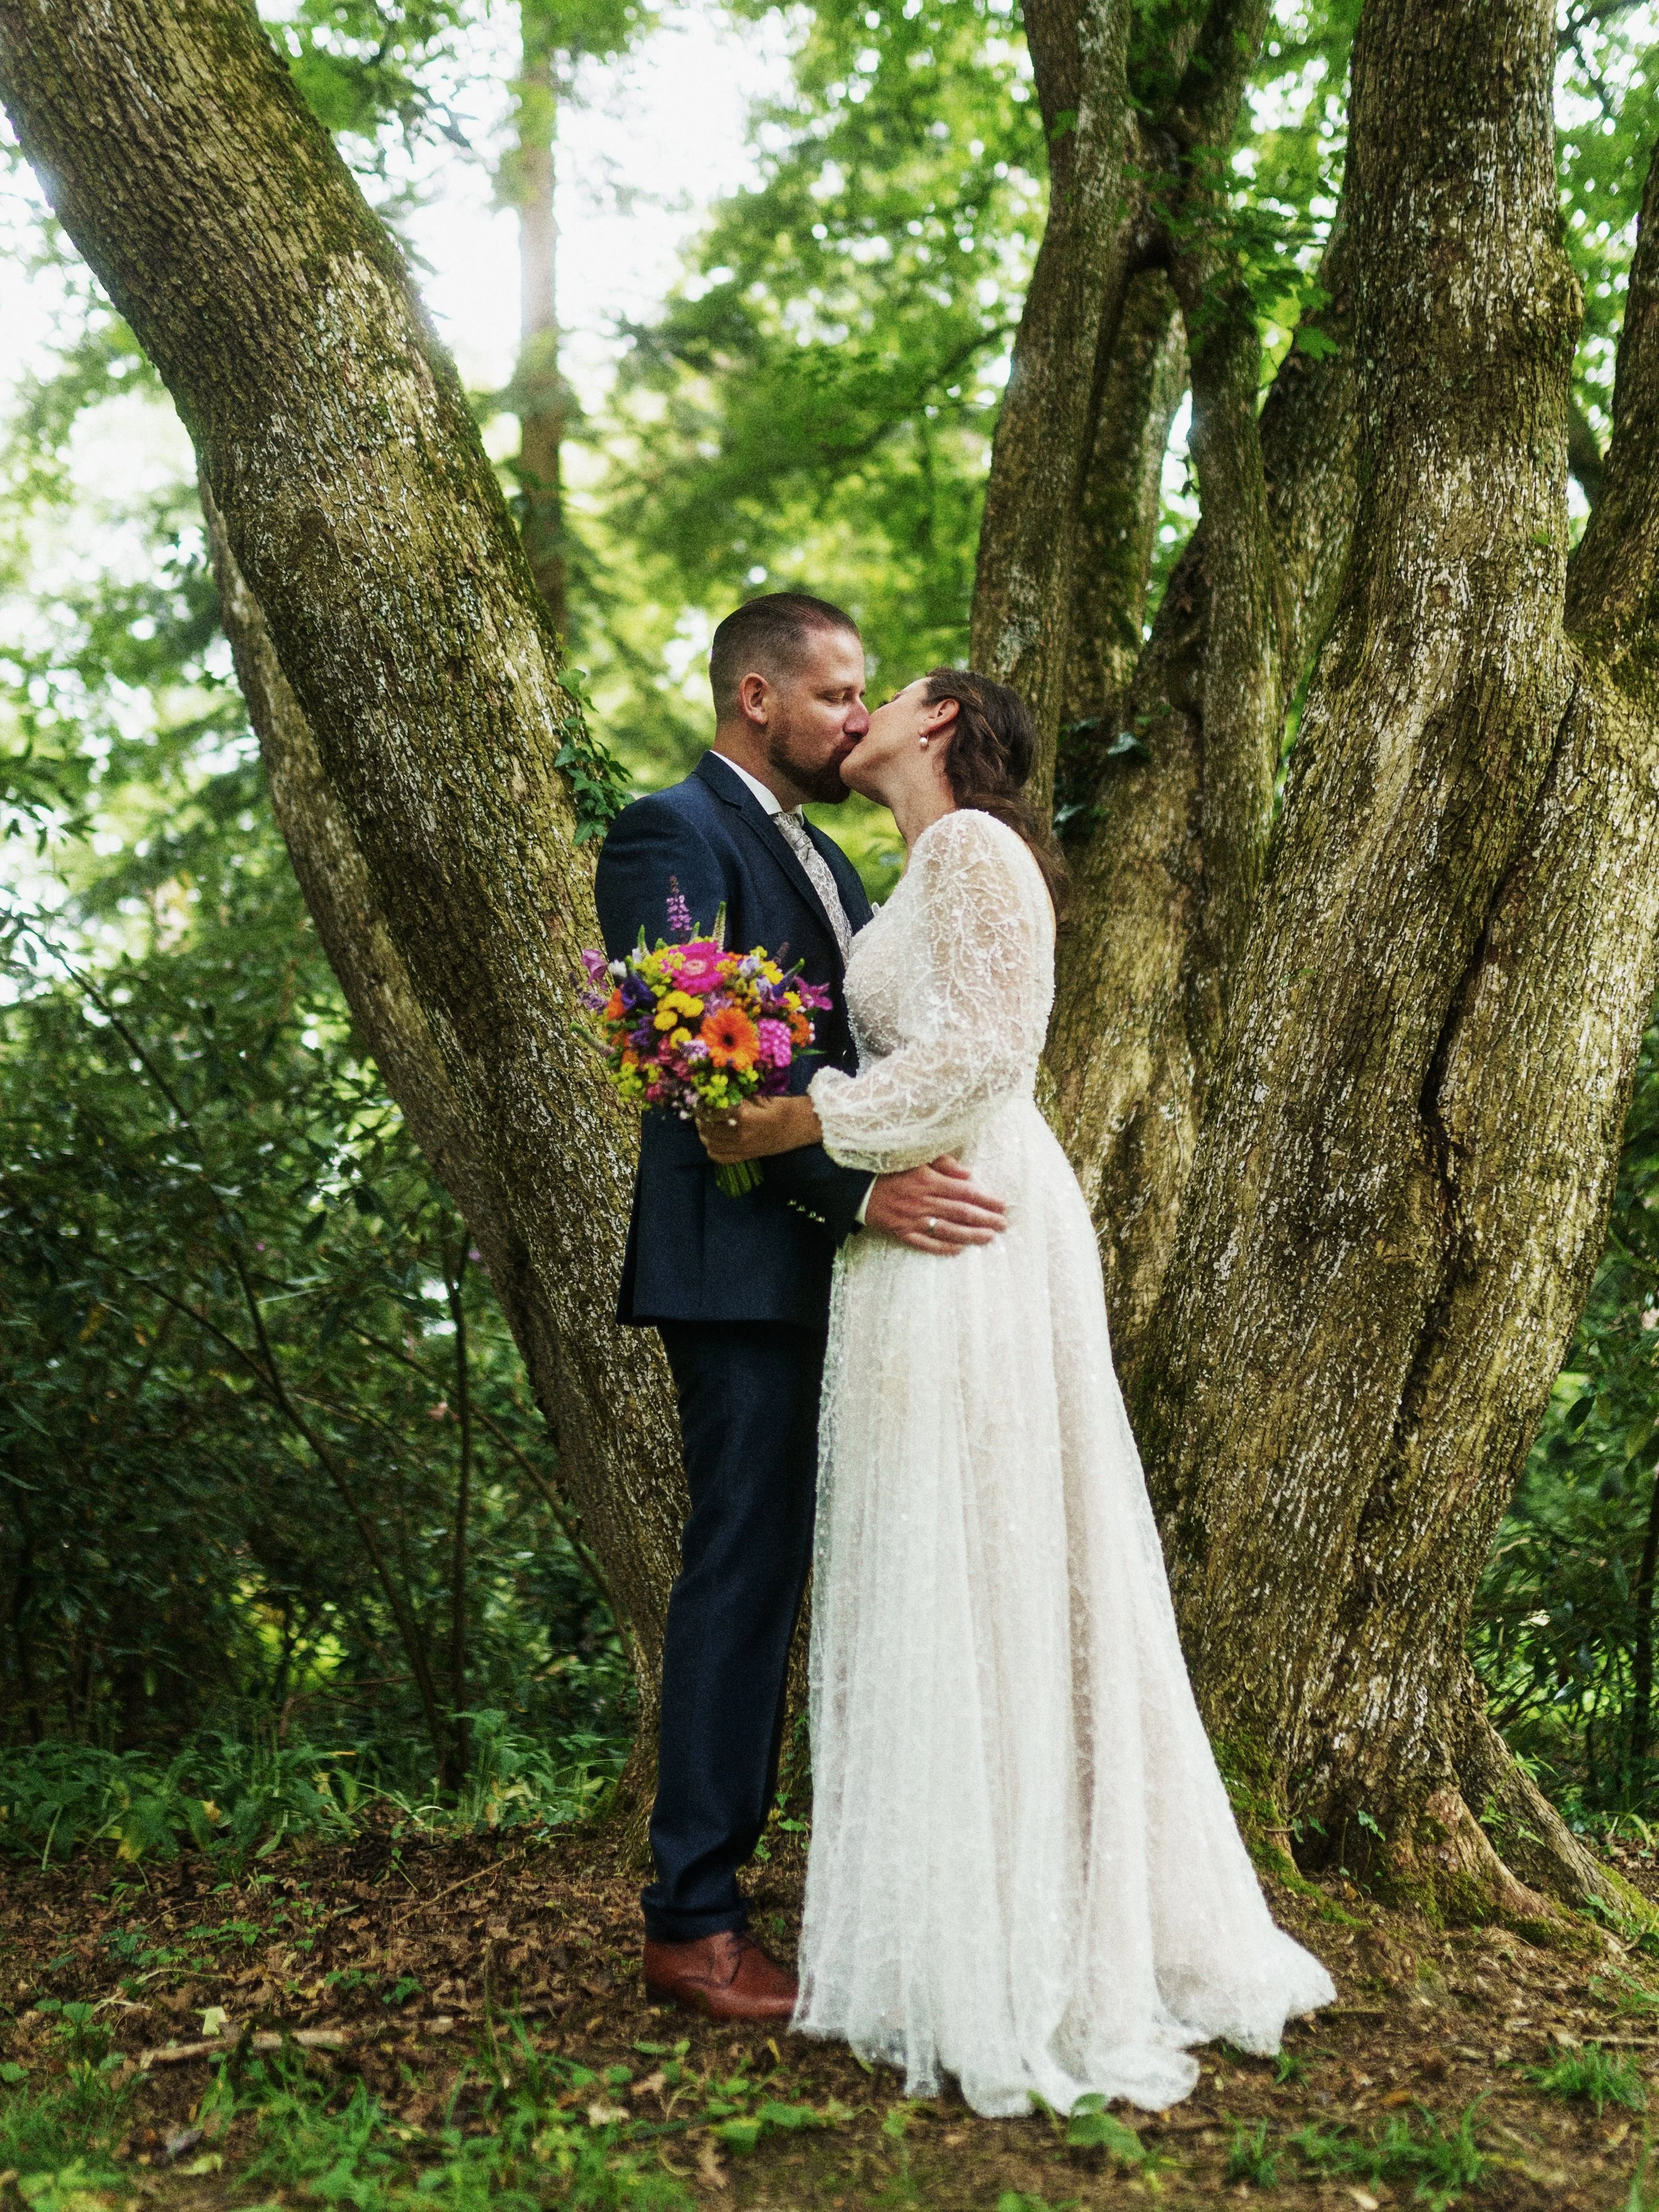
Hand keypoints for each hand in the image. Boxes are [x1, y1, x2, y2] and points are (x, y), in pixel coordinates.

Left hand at [696, 1093, 821, 1162]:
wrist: (804, 1125)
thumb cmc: (785, 1106)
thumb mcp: (760, 1096)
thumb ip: (738, 1097)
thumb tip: (718, 1094)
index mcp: (744, 1116)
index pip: (713, 1110)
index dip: (705, 1104)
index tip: (703, 1098)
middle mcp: (740, 1134)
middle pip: (709, 1128)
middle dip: (701, 1117)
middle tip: (700, 1109)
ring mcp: (743, 1148)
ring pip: (711, 1143)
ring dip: (704, 1132)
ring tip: (703, 1123)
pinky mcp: (747, 1156)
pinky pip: (721, 1157)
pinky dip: (712, 1148)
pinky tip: (712, 1139)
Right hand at [864, 1155, 1007, 1253]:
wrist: (858, 1189)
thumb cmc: (890, 1171)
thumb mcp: (917, 1159)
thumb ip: (944, 1164)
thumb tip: (969, 1174)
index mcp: (928, 1180)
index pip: (964, 1191)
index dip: (986, 1199)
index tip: (1002, 1204)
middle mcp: (922, 1200)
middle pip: (961, 1212)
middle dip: (985, 1219)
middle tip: (1003, 1224)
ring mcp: (912, 1219)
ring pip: (948, 1230)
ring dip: (971, 1234)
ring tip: (989, 1237)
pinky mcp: (902, 1232)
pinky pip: (926, 1243)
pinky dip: (944, 1247)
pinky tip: (960, 1249)